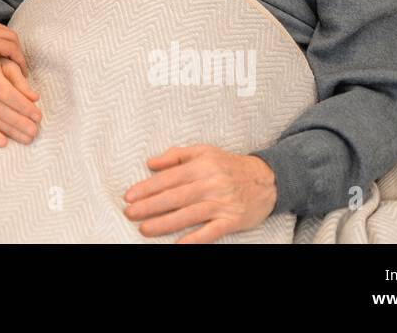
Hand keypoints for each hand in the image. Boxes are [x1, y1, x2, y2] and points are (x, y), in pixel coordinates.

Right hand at [0, 14, 27, 89]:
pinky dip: (18, 58)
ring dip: (18, 52)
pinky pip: (11, 48)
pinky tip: (20, 69)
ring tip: (20, 67)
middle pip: (2, 30)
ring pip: (10, 37)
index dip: (0, 41)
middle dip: (12, 45)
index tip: (3, 55)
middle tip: (15, 61)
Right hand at [0, 56, 40, 146]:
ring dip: (10, 130)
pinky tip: (3, 142)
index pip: (7, 93)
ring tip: (27, 138)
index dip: (23, 106)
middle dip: (18, 121)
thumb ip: (20, 81)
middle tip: (34, 131)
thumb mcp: (7, 64)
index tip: (38, 116)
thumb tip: (34, 98)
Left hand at [122, 144, 276, 242]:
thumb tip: (150, 163)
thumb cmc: (229, 165)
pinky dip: (194, 240)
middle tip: (130, 213)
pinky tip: (178, 245)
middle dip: (150, 206)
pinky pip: (210, 232)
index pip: (168, 178)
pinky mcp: (232, 220)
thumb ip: (176, 155)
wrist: (267, 179)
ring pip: (188, 215)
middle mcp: (210, 184)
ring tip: (144, 229)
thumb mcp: (204, 152)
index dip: (147, 188)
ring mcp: (222, 203)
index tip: (129, 196)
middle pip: (175, 197)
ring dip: (164, 223)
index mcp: (201, 166)